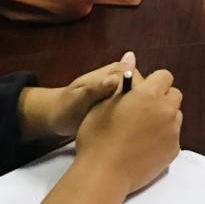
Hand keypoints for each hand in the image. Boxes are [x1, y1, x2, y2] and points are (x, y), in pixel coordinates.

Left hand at [18, 52, 136, 139]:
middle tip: (132, 128)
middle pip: (146, 92)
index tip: (138, 117)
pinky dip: (134, 120)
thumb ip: (96, 89)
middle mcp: (125, 78)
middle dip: (143, 108)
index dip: (143, 99)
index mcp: (117, 71)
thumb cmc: (66, 106)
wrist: (58, 116)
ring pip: (142, 102)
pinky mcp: (123, 103)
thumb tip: (115, 80)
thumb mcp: (78, 99)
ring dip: (140, 115)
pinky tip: (130, 132)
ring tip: (131, 132)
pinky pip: (136, 110)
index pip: (142, 81)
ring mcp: (125, 91)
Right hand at [74, 65, 182, 194]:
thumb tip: (131, 57)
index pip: (164, 76)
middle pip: (173, 96)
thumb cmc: (97, 136)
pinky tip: (144, 146)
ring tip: (141, 131)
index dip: (153, 82)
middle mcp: (166, 109)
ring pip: (175, 116)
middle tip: (142, 111)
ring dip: (163, 118)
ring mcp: (173, 130)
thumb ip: (122, 82)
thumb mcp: (102, 103)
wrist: (103, 174)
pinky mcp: (174, 149)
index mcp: (149, 94)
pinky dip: (163, 138)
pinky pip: (172, 137)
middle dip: (161, 99)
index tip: (142, 91)